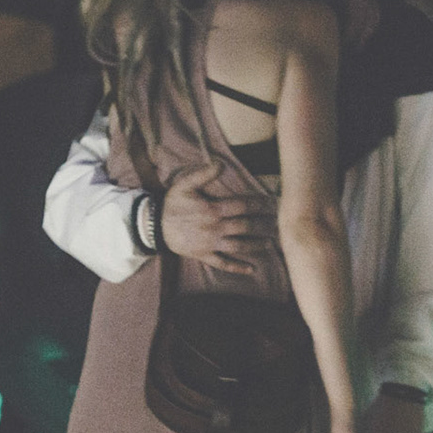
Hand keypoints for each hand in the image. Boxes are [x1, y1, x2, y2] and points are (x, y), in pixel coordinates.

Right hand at [159, 161, 276, 274]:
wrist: (153, 226)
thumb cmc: (171, 204)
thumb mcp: (184, 185)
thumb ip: (204, 174)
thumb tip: (221, 163)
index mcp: (213, 210)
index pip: (242, 206)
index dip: (259, 204)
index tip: (272, 203)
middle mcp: (215, 228)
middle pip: (245, 226)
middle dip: (264, 224)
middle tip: (279, 224)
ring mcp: (211, 244)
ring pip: (239, 246)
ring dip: (256, 245)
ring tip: (270, 243)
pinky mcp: (204, 256)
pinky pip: (223, 264)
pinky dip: (238, 267)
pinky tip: (252, 269)